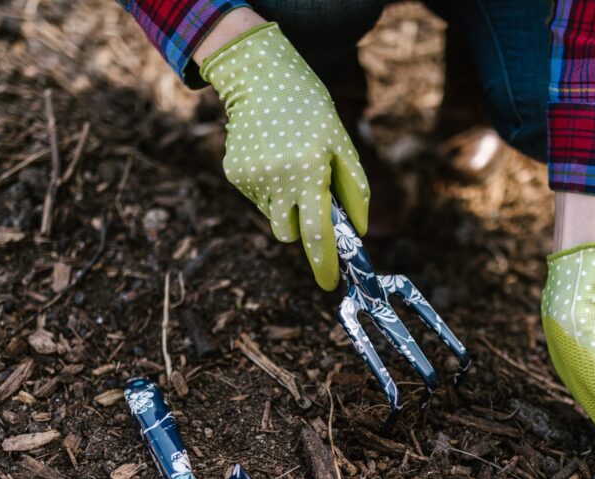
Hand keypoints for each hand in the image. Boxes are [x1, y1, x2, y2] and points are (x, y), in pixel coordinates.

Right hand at [200, 22, 369, 289]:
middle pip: (291, 233)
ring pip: (274, 217)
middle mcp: (276, 179)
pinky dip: (270, 188)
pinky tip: (272, 157)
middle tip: (312, 198)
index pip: (316, 232)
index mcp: (308, 171)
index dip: (324, 263)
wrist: (260, 78)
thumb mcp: (341, 143)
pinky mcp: (235, 174)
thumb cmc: (311, 110)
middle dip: (304, 228)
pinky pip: (259, 199)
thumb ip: (354, 190)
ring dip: (287, 204)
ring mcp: (251, 178)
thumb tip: (359, 231)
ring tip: (291, 165)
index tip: (330, 284)